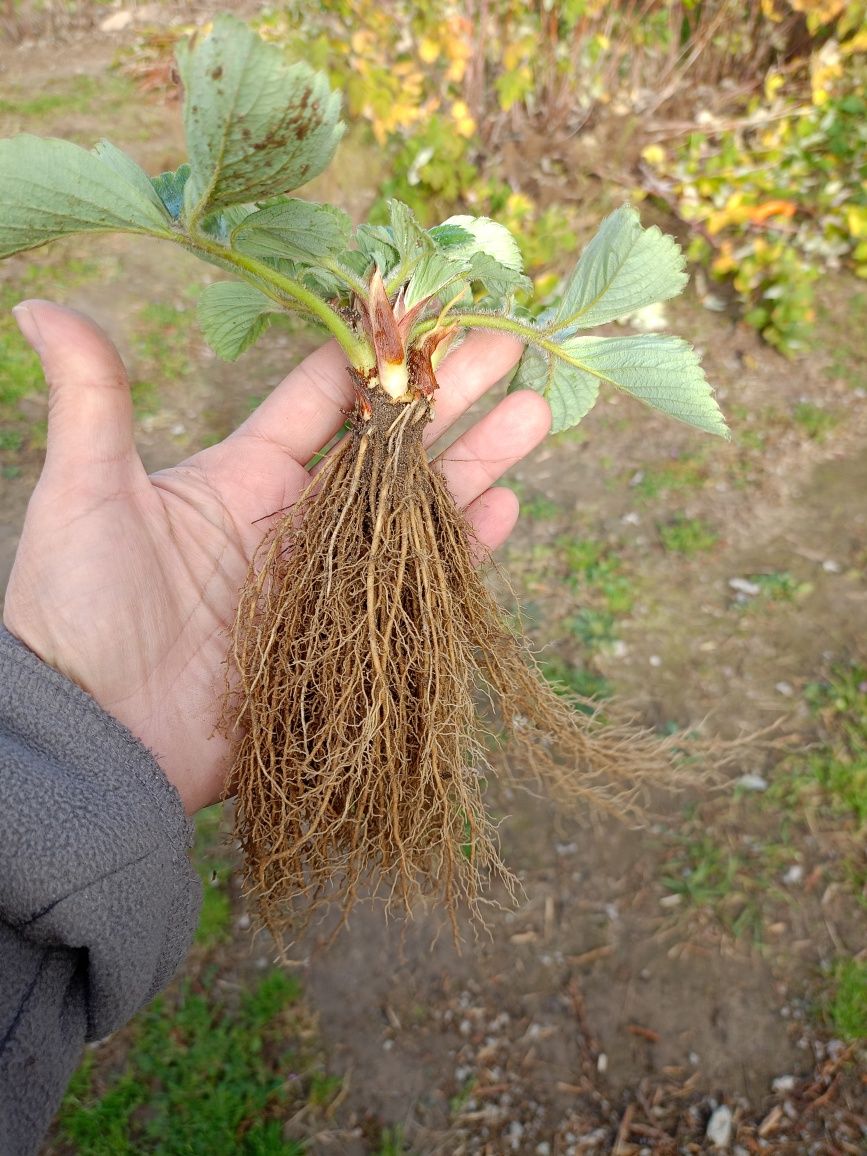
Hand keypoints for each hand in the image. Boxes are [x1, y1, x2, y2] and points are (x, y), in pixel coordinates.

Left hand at [3, 301, 549, 812]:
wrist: (97, 740)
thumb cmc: (78, 612)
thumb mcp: (83, 495)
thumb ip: (91, 400)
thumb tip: (37, 304)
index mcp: (244, 474)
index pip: (325, 398)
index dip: (377, 355)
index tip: (429, 311)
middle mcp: (297, 520)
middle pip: (391, 445)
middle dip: (450, 396)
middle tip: (512, 349)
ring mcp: (328, 580)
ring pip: (418, 508)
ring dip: (476, 462)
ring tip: (536, 414)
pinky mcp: (348, 640)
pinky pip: (418, 587)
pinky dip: (463, 552)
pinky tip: (506, 509)